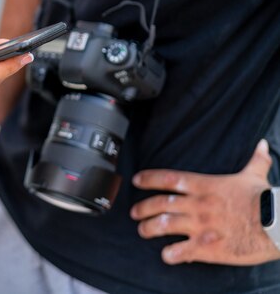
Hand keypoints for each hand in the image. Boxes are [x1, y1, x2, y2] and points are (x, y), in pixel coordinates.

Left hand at [131, 139, 279, 265]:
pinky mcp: (208, 247)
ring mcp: (200, 226)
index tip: (136, 180)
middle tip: (134, 213)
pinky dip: (170, 254)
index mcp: (205, 186)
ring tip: (143, 231)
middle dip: (143, 208)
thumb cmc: (266, 200)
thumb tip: (263, 145)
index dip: (149, 179)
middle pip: (160, 204)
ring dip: (149, 229)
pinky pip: (181, 251)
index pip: (168, 179)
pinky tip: (165, 255)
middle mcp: (197, 205)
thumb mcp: (256, 176)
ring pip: (164, 226)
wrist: (278, 224)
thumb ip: (255, 160)